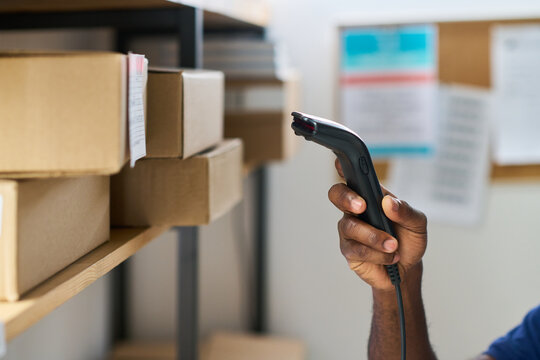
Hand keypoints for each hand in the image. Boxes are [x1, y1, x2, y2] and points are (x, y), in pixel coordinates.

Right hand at [328, 159, 427, 289]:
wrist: (408, 269)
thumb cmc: (409, 240)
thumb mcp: (417, 223)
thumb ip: (406, 211)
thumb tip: (389, 203)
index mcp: (371, 195)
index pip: (354, 176)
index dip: (344, 166)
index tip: (342, 163)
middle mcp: (356, 209)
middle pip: (337, 194)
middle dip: (347, 198)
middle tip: (363, 206)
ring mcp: (350, 229)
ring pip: (350, 226)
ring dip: (374, 237)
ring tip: (393, 245)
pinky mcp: (349, 249)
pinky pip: (355, 249)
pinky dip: (376, 253)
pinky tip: (389, 255)